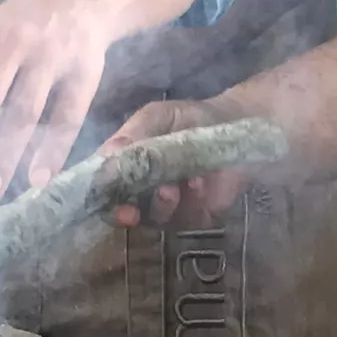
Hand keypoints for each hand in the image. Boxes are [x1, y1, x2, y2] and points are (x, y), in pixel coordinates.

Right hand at [106, 95, 253, 229]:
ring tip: (176, 184)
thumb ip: (133, 135)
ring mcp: (168, 208)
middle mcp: (141, 191)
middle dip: (128, 211)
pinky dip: (191, 202)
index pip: (103, 189)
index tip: (105, 195)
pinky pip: (186, 219)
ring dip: (162, 203)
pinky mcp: (196, 218)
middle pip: (123, 212)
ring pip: (154, 218)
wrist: (235, 125)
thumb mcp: (158, 117)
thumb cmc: (189, 119)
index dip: (101, 196)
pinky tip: (200, 183)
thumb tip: (106, 155)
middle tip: (133, 208)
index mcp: (126, 166)